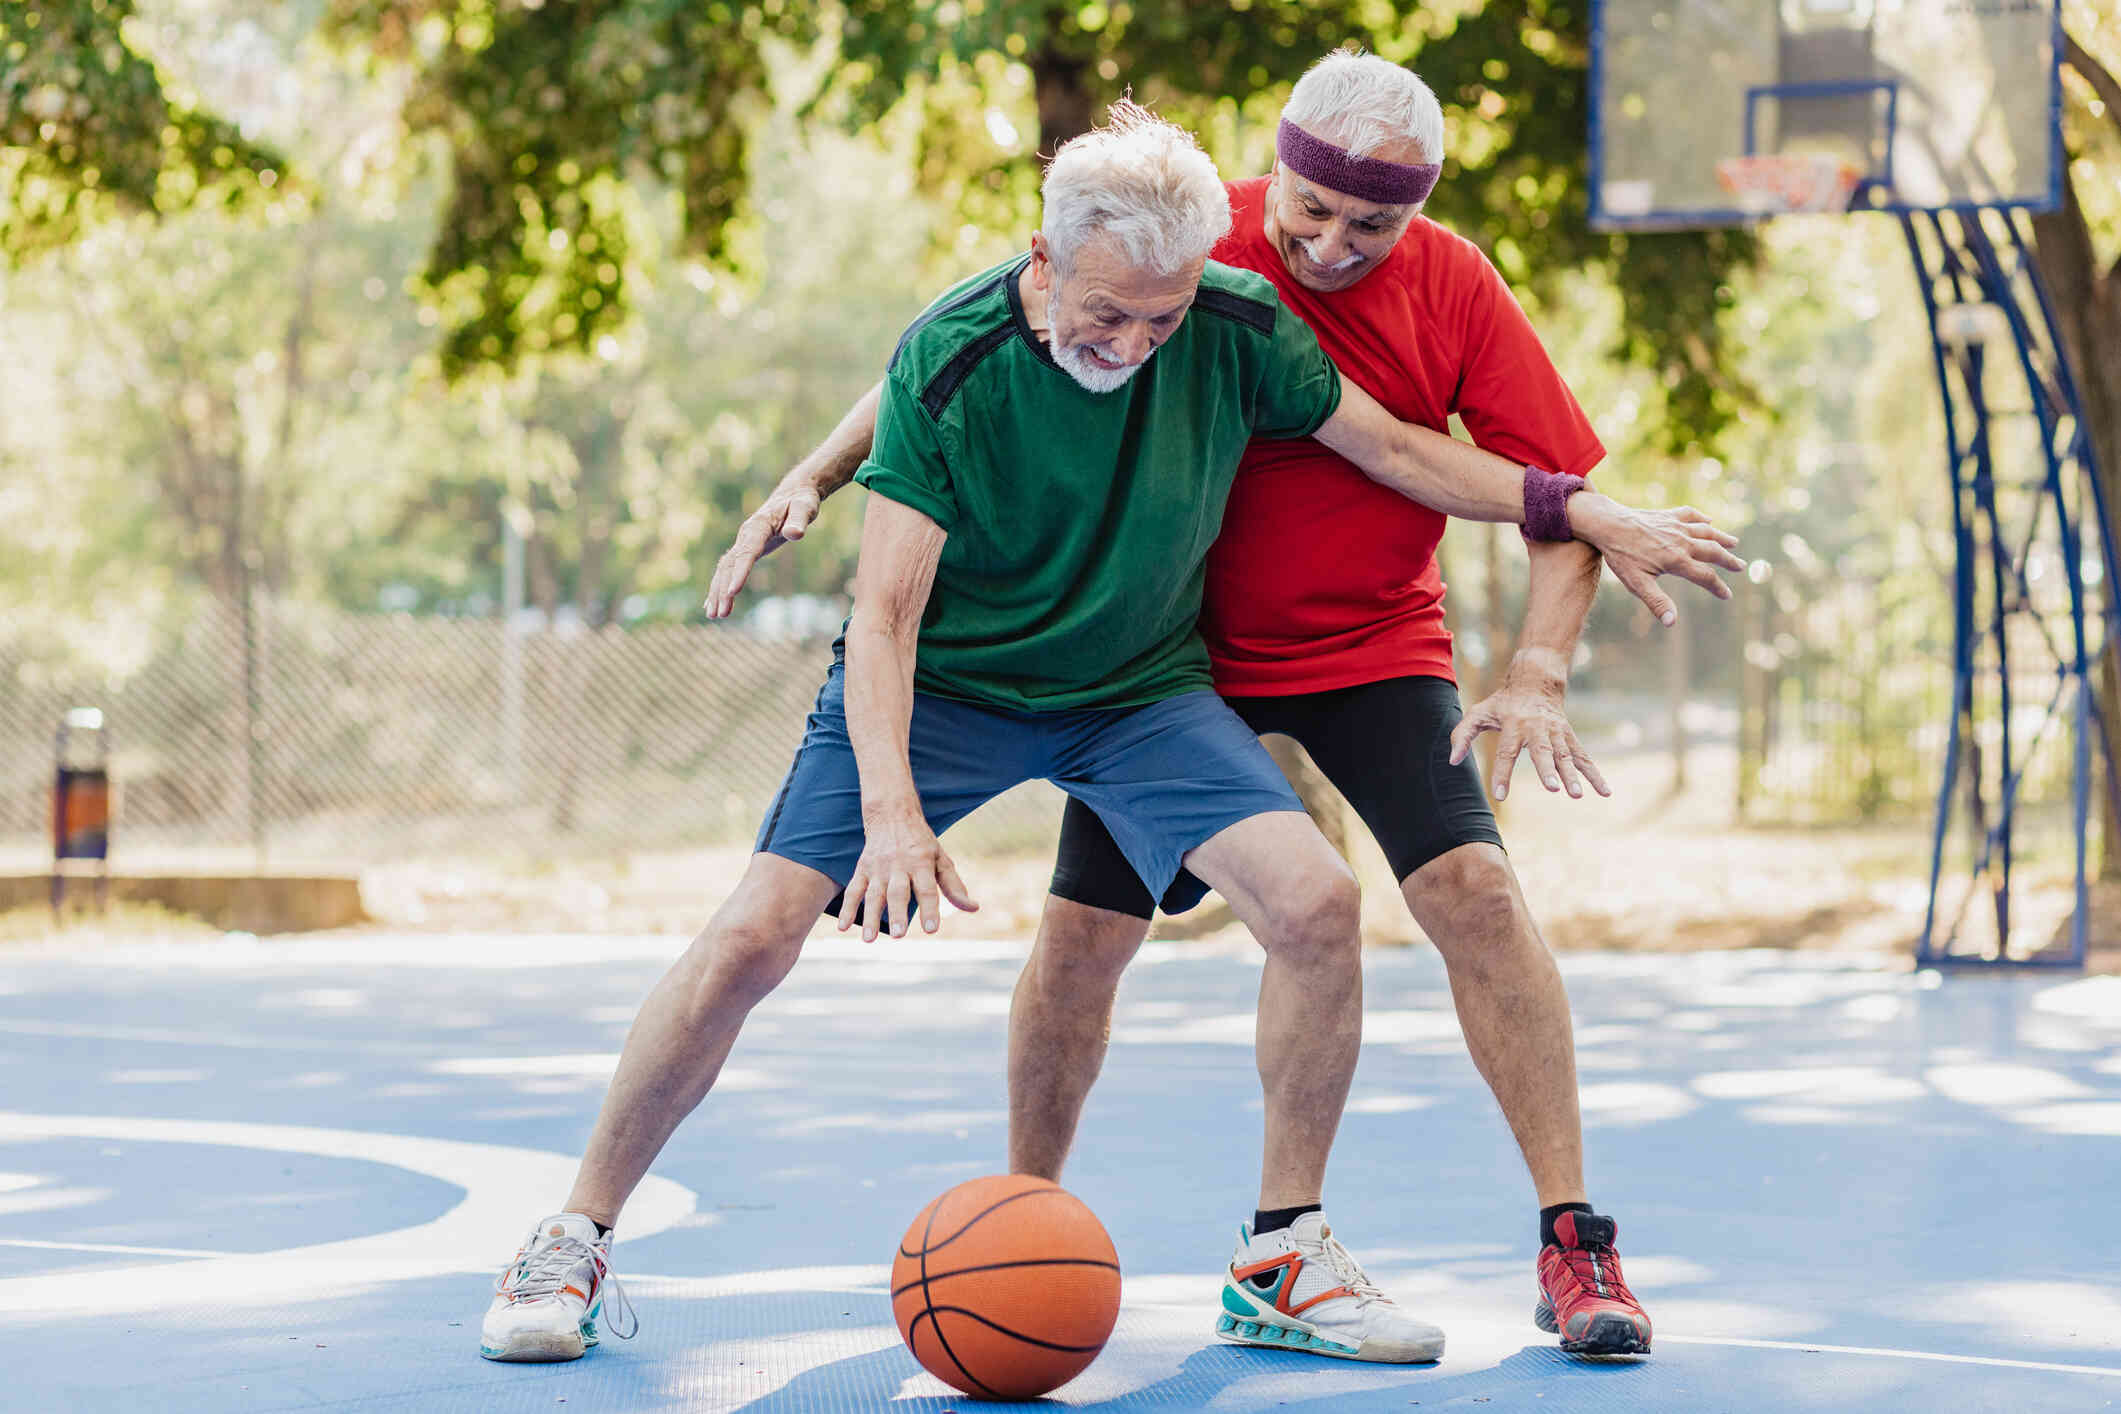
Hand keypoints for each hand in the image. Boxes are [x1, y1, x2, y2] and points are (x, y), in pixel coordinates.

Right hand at [704, 481, 824, 618]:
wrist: (793, 494)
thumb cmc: (801, 501)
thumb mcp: (805, 508)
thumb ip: (799, 520)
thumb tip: (795, 534)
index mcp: (758, 526)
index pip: (747, 552)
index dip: (740, 573)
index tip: (732, 593)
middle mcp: (746, 534)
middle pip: (731, 565)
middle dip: (723, 589)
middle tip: (720, 614)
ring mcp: (743, 541)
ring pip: (725, 569)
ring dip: (718, 591)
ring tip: (714, 616)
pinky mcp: (746, 548)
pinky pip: (729, 569)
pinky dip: (720, 586)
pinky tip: (713, 604)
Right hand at [839, 807, 979, 940]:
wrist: (892, 814)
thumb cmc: (922, 842)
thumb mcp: (941, 859)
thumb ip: (954, 886)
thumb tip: (972, 908)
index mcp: (922, 863)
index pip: (927, 888)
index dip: (930, 909)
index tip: (931, 929)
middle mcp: (899, 865)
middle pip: (898, 892)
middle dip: (898, 913)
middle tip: (899, 935)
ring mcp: (878, 868)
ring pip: (873, 894)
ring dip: (870, 917)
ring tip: (869, 939)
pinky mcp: (863, 869)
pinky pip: (854, 889)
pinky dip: (848, 908)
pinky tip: (844, 927)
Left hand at [1450, 671, 1609, 801]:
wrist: (1535, 681)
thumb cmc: (1502, 703)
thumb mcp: (1478, 713)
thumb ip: (1462, 735)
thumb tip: (1453, 761)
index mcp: (1513, 725)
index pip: (1506, 752)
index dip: (1502, 773)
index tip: (1500, 795)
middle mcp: (1536, 729)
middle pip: (1542, 752)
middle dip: (1547, 770)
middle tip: (1552, 788)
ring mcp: (1556, 733)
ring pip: (1565, 755)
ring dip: (1572, 775)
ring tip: (1576, 795)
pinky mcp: (1569, 736)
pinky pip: (1583, 757)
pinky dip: (1595, 774)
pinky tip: (1605, 791)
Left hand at [1567, 494, 1744, 625]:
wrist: (1609, 524)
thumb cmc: (1622, 556)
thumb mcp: (1637, 583)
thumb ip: (1656, 602)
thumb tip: (1671, 622)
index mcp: (1677, 561)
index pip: (1705, 577)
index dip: (1718, 587)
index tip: (1727, 595)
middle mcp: (1682, 542)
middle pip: (1713, 552)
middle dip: (1728, 560)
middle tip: (1740, 566)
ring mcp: (1676, 526)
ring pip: (1706, 532)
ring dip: (1721, 538)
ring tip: (1734, 543)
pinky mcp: (1668, 515)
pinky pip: (1691, 515)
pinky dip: (1702, 518)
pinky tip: (1709, 521)